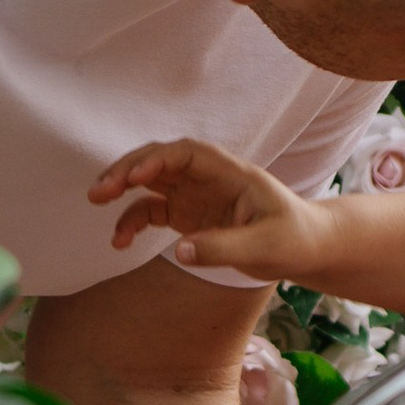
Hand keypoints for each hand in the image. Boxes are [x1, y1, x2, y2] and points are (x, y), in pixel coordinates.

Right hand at [88, 139, 329, 282]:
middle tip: (100, 190)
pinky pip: (152, 210)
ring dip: (122, 189)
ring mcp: (196, 195)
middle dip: (128, 169)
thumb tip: (180, 251)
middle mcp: (208, 177)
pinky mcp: (188, 216)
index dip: (158, 159)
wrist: (307, 248)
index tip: (135, 176)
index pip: (188, 154)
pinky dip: (132, 221)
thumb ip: (224, 248)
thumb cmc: (294, 238)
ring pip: (150, 182)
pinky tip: (119, 241)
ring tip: (97, 203)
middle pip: (161, 161)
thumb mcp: (266, 246)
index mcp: (230, 172)